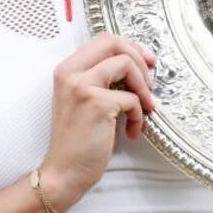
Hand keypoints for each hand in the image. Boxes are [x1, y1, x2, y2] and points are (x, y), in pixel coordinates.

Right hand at [39, 33, 155, 208]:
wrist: (64, 172)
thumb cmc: (78, 140)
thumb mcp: (83, 99)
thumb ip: (101, 78)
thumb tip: (137, 63)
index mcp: (66, 69)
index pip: (103, 39)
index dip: (129, 47)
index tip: (145, 62)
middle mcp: (71, 73)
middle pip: (114, 43)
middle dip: (139, 59)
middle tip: (148, 82)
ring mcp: (82, 86)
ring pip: (126, 64)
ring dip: (143, 86)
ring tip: (145, 107)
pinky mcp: (97, 104)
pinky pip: (133, 98)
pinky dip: (139, 115)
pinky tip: (132, 131)